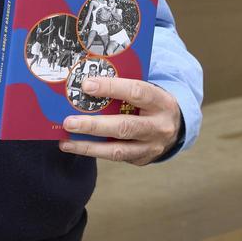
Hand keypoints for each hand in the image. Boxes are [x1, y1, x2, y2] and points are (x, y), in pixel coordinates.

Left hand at [59, 77, 181, 165]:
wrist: (175, 126)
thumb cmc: (150, 102)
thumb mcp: (146, 90)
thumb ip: (123, 86)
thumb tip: (87, 81)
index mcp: (160, 101)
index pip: (136, 92)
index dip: (111, 88)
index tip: (86, 85)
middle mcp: (159, 126)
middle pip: (124, 126)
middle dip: (93, 125)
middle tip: (68, 122)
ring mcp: (152, 146)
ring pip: (118, 150)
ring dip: (89, 146)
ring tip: (66, 140)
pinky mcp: (142, 159)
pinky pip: (116, 157)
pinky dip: (94, 151)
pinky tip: (76, 146)